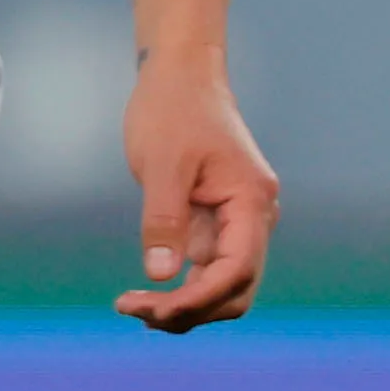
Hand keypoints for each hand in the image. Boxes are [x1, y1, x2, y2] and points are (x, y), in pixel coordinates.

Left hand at [114, 56, 277, 329]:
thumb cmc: (173, 112)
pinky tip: (147, 294)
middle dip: (191, 310)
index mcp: (251, 202)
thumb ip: (163, 220)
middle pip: (237, 289)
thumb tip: (161, 275)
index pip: (236, 270)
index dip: (198, 299)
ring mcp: (240, 223)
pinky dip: (183, 289)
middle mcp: (255, 218)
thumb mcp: (161, 165)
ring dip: (187, 305)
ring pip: (225, 286)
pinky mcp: (220, 223)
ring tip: (134, 307)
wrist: (182, 78)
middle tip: (135, 312)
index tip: (153, 310)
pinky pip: (210, 270)